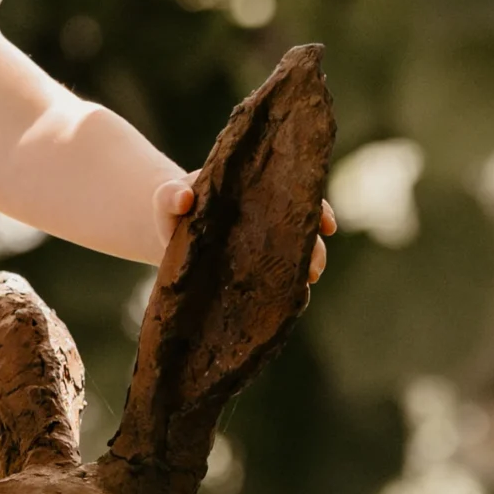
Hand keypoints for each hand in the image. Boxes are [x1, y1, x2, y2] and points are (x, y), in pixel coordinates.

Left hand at [153, 174, 337, 282]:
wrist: (167, 234)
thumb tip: (183, 197)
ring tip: (305, 285)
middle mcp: (267, 219)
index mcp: (255, 193)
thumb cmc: (171, 209)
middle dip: (314, 248)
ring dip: (305, 269)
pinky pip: (276, 279)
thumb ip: (170, 196)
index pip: (295, 195)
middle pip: (302, 229)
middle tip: (314, 269)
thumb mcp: (167, 198)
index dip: (316, 208)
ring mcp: (263, 247)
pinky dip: (286, 288)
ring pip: (294, 257)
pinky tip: (289, 300)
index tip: (327, 225)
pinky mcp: (253, 272)